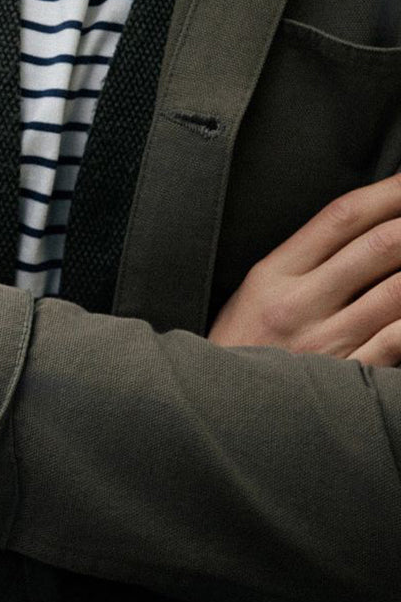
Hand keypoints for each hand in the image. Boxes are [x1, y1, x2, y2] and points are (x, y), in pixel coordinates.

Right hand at [208, 174, 400, 365]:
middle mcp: (299, 304)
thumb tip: (361, 226)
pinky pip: (398, 339)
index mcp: (272, 275)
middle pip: (379, 246)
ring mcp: (326, 343)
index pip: (340, 217)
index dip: (388, 192)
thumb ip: (302, 260)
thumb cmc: (240, 349)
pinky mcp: (346, 379)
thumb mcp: (254, 292)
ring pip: (400, 291)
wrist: (219, 409)